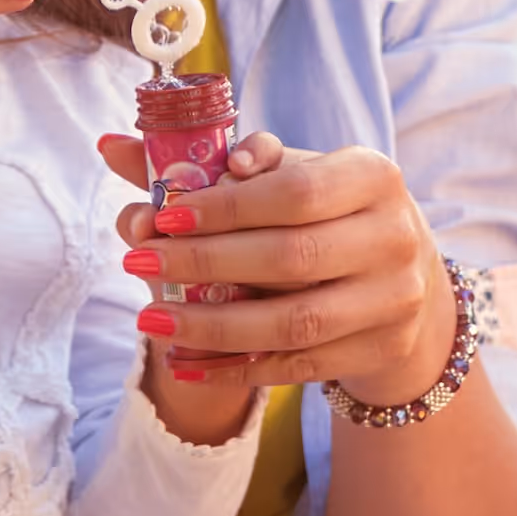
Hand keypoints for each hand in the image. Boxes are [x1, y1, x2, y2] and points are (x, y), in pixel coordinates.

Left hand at [95, 129, 462, 420]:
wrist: (402, 278)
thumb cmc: (325, 214)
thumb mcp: (285, 176)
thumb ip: (206, 163)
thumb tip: (114, 148)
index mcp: (373, 176)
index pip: (295, 192)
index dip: (226, 207)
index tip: (163, 215)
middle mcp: (394, 236)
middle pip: (291, 258)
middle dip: (205, 264)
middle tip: (138, 264)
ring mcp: (393, 300)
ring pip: (293, 323)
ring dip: (213, 326)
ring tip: (150, 322)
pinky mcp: (378, 350)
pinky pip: (296, 367)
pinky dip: (234, 367)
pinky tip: (184, 360)